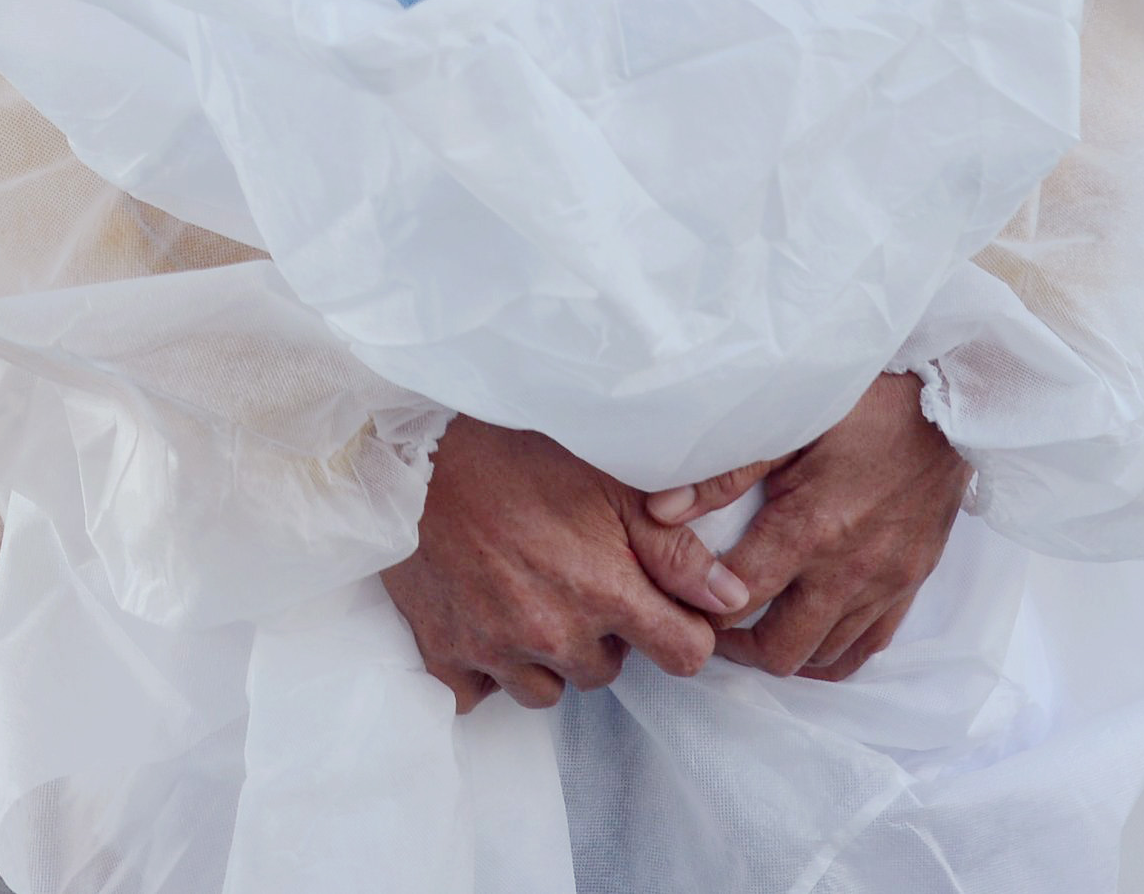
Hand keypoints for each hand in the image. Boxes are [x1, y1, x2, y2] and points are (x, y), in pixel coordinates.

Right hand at [383, 419, 754, 711]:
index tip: (664, 610)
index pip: (683, 656)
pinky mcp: (443, 655)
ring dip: (548, 656)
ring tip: (530, 595)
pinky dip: (487, 667)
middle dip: (604, 636)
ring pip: (545, 690)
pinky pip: (481, 694)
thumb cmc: (516, 451)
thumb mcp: (610, 482)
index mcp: (602, 590)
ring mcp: (493, 650)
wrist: (412, 449)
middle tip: (576, 577)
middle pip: (607, 673)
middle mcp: (552, 634)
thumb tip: (731, 598)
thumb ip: (675, 550)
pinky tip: (485, 617)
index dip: (682, 632)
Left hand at [674, 373, 968, 682]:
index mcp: (809, 529)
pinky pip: (869, 648)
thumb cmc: (864, 403)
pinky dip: (833, 654)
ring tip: (757, 624)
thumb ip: (724, 472)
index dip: (699, 607)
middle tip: (716, 618)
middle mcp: (848, 571)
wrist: (948, 402)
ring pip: (823, 657)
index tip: (682, 596)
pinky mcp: (911, 585)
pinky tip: (810, 635)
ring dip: (784, 650)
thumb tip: (659, 510)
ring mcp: (885, 585)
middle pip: (779, 650)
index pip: (737, 600)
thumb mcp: (789, 422)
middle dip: (738, 646)